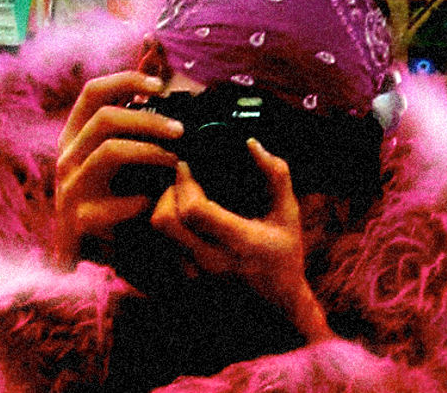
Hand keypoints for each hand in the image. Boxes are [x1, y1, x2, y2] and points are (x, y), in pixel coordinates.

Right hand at [52, 71, 183, 269]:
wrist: (91, 253)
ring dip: (152, 153)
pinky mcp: (80, 218)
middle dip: (150, 119)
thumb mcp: (124, 161)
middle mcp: (68, 156)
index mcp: (77, 136)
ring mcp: (70, 187)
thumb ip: (138, 132)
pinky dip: (146, 198)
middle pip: (105, 118)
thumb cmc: (114, 199)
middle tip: (182, 130)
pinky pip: (119, 200)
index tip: (159, 84)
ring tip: (177, 162)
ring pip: (111, 151)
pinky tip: (157, 203)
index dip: (126, 80)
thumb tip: (170, 95)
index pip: (93, 92)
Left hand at [150, 138, 334, 342]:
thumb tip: (252, 144)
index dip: (184, 183)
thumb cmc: (284, 254)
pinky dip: (168, 226)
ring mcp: (195, 274)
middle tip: (181, 181)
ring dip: (164, 208)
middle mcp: (211, 261)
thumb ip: (275, 176)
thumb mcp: (288, 213)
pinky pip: (162, 246)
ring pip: (158, 235)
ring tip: (182, 195)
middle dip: (166, 193)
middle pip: (164, 221)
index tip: (186, 165)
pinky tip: (184, 218)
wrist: (278, 303)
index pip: (194, 211)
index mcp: (239, 242)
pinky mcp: (186, 280)